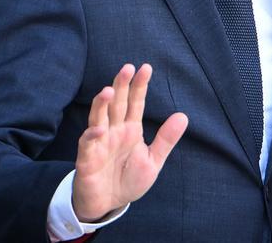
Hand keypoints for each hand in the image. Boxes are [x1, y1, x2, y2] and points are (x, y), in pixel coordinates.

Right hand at [71, 63, 187, 221]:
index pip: (135, 103)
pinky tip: (98, 129)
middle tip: (127, 67)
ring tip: (108, 90)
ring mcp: (99, 142)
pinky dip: (92, 135)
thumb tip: (183, 116)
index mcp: (130, 129)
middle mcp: (114, 131)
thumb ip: (166, 140)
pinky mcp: (87, 158)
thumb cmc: (128, 180)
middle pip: (116, 104)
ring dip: (101, 104)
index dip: (139, 86)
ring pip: (98, 117)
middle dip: (121, 86)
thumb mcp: (153, 161)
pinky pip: (88, 144)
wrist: (108, 204)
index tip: (146, 68)